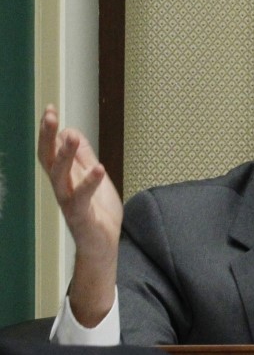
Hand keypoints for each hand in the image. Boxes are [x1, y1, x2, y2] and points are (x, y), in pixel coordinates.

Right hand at [38, 105, 121, 325]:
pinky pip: (83, 198)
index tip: (50, 109)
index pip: (51, 151)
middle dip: (48, 137)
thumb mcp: (92, 178)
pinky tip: (98, 167)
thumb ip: (83, 157)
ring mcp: (69, 202)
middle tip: (50, 116)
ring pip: (61, 176)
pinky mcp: (82, 216)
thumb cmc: (97, 212)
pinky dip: (90, 183)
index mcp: (64, 178)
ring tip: (71, 137)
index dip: (48, 131)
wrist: (103, 245)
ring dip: (65, 156)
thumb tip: (73, 132)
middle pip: (49, 159)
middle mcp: (61, 188)